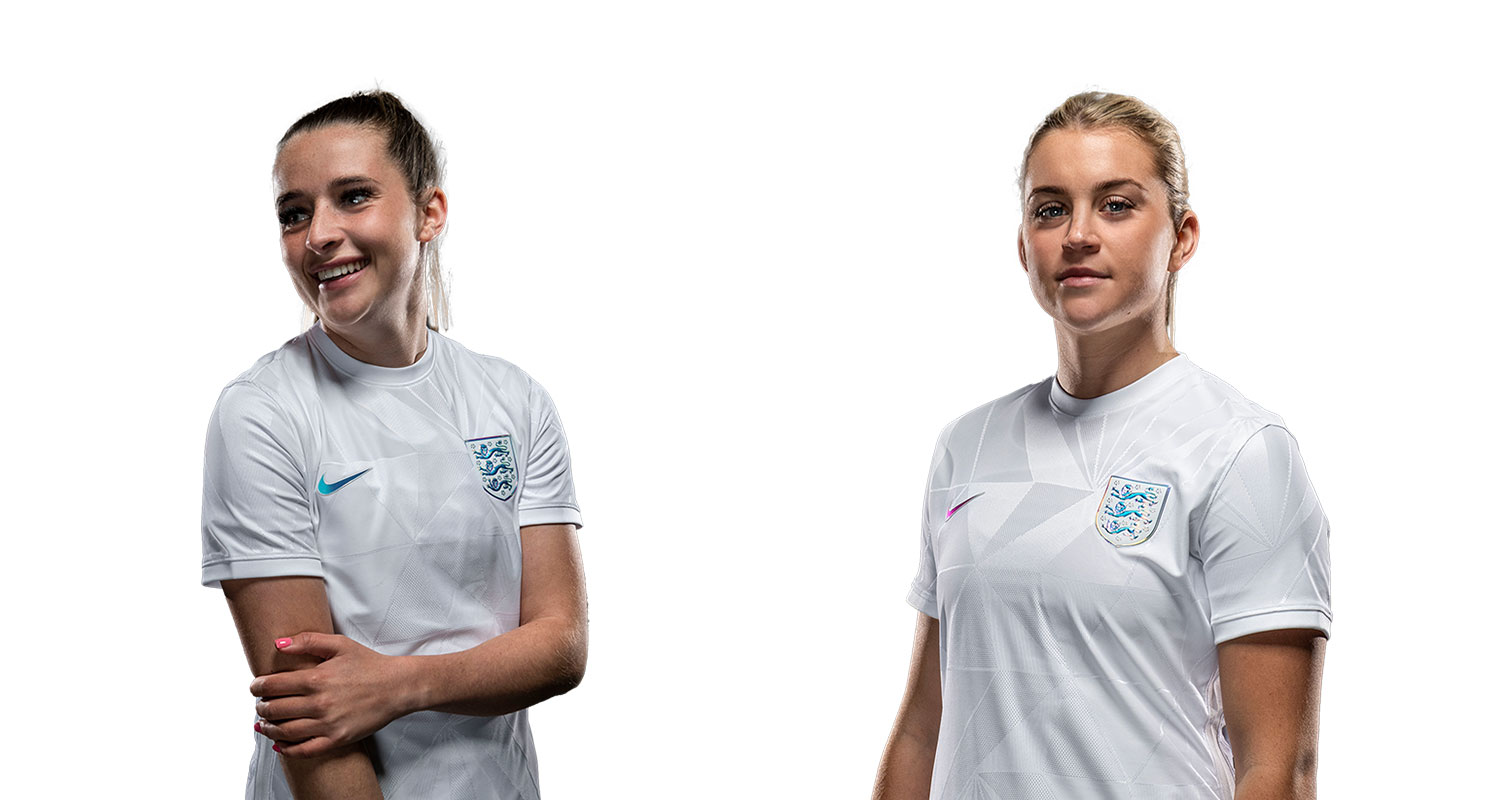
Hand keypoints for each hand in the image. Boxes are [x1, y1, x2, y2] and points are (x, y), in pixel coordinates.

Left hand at [250, 632, 413, 757]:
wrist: (398, 687)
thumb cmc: (369, 665)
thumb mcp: (340, 644)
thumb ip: (308, 641)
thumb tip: (278, 643)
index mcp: (317, 678)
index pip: (272, 685)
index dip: (258, 686)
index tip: (256, 687)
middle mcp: (319, 702)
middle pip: (274, 709)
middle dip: (261, 707)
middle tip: (261, 705)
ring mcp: (328, 723)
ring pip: (284, 731)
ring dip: (268, 728)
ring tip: (264, 724)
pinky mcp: (337, 739)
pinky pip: (304, 750)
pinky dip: (287, 749)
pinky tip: (280, 744)